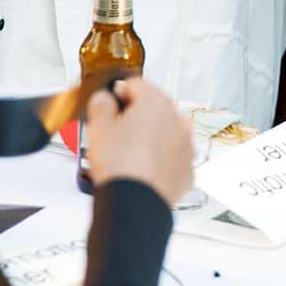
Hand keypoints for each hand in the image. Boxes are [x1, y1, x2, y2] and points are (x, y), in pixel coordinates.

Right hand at [84, 77, 193, 205]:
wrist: (134, 201)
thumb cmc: (120, 165)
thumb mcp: (98, 128)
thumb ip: (101, 105)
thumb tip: (104, 98)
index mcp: (156, 104)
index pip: (137, 84)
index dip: (119, 92)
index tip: (110, 101)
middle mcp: (178, 121)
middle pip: (155, 108)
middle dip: (136, 115)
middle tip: (116, 129)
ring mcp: (186, 146)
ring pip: (167, 133)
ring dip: (151, 137)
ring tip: (129, 151)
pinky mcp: (187, 170)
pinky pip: (172, 158)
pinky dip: (160, 160)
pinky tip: (143, 169)